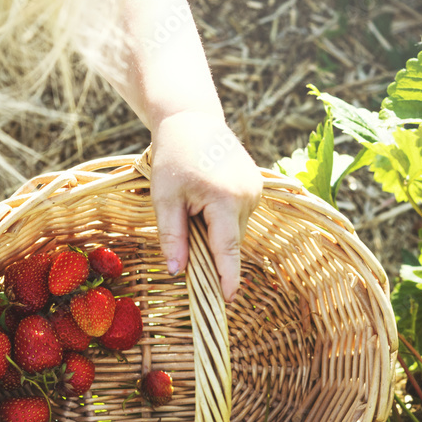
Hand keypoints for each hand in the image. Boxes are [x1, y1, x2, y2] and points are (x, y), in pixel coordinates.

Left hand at [149, 111, 262, 300]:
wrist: (191, 121)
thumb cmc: (173, 159)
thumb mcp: (165, 200)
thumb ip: (173, 237)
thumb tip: (177, 272)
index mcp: (225, 199)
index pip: (227, 249)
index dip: (227, 277)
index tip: (227, 300)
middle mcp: (248, 196)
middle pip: (228, 240)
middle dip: (209, 245)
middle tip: (184, 221)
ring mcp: (256, 190)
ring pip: (233, 229)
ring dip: (214, 229)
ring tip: (193, 200)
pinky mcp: (256, 186)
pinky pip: (237, 216)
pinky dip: (221, 217)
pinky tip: (205, 196)